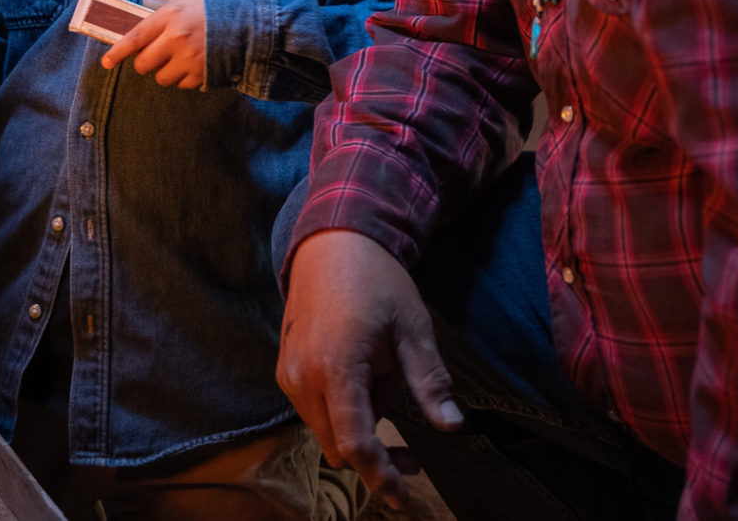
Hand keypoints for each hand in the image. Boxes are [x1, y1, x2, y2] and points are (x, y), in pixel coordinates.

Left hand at [100, 0, 207, 87]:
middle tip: (156, 56)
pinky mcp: (203, 74)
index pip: (134, 38)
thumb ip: (164, 5)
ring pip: (162, 78)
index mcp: (170, 17)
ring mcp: (190, 58)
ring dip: (166, 72)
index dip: (117, 52)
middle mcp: (176, 39)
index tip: (106, 63)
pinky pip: (182, 85)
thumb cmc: (216, 8)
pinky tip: (195, 65)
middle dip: (146, 63)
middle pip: (144, 64)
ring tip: (180, 59)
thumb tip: (144, 4)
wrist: (251, 22)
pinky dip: (185, 79)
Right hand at [276, 229, 461, 509]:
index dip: (380, 477)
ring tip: (387, 376)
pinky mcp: (285, 369)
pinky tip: (368, 372)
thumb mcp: (412, 328)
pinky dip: (344, 408)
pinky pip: (314, 409)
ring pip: (326, 429)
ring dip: (360, 424)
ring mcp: (288, 374)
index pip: (355, 443)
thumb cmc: (378, 281)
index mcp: (336, 369)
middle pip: (338, 445)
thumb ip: (429, 381)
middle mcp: (302, 378)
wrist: (333, 242)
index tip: (403, 499)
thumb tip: (452, 426)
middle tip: (416, 455)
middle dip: (376, 455)